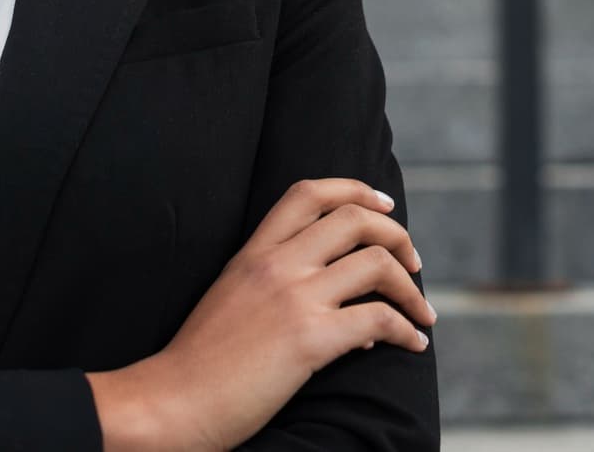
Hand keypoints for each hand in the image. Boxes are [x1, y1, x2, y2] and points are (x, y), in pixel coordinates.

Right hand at [94, 178, 434, 451]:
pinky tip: (413, 344)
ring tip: (422, 312)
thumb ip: (273, 284)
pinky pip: (380, 318)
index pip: (309, 193)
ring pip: (377, 263)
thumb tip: (339, 298)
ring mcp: (294, 298)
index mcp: (253, 252)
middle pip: (356, 220)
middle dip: (398, 237)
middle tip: (413, 263)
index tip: (383, 208)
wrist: (172, 402)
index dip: (355, 191)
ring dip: (411, 288)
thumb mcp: (230, 299)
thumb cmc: (199, 364)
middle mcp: (277, 264)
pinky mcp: (310, 338)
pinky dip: (407, 330)